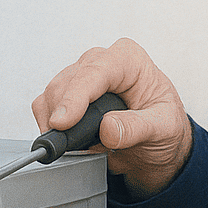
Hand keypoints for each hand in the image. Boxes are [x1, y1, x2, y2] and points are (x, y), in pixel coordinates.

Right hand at [34, 38, 192, 196]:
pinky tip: (74, 139)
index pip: (94, 72)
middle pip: (67, 83)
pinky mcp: (67, 91)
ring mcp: (82, 74)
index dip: (75, 97)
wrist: (156, 140)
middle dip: (65, 116)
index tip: (63, 122)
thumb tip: (108, 128)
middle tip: (78, 147)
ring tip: (84, 144)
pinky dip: (50, 126)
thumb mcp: (162, 128)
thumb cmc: (163, 125)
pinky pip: (44, 105)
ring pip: (52, 94)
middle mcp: (102, 61)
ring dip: (58, 124)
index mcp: (128, 60)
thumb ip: (137, 128)